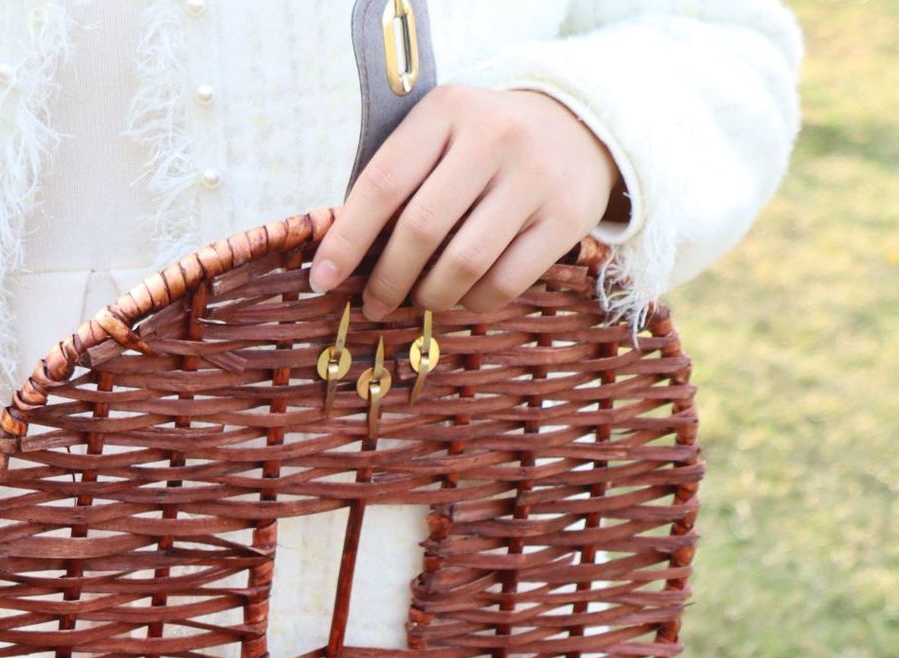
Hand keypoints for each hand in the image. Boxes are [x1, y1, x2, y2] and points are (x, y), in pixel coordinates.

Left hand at [310, 85, 623, 320]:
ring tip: (418, 301)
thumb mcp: (441, 136)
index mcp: (448, 110)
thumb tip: (343, 259)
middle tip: (373, 305)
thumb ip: (399, 181)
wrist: (576, 128)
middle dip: (387, 280)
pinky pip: (503, 285)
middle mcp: (493, 137)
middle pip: (421, 230)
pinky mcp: (565, 219)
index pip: (384, 183)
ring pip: (462, 265)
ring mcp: (533, 179)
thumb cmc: (484, 145)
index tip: (322, 280)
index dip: (348, 240)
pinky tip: (462, 297)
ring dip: (429, 297)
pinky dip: (471, 303)